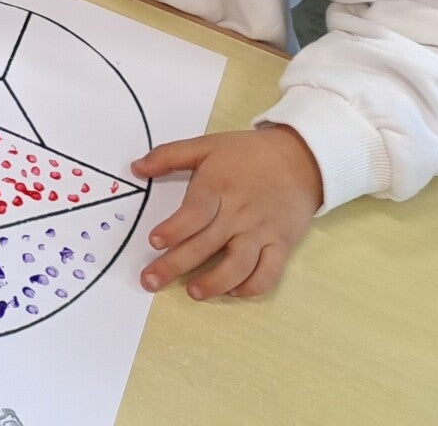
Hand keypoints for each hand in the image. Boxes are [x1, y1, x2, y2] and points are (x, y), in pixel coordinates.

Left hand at [131, 125, 321, 299]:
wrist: (301, 159)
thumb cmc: (247, 154)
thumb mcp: (206, 145)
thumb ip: (168, 155)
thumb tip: (135, 168)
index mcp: (218, 186)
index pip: (195, 212)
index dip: (175, 229)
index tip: (154, 242)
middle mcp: (239, 213)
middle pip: (206, 244)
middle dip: (176, 265)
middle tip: (150, 281)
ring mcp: (262, 232)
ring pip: (238, 265)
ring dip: (215, 283)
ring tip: (193, 292)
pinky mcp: (281, 245)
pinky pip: (269, 273)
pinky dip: (252, 287)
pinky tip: (233, 290)